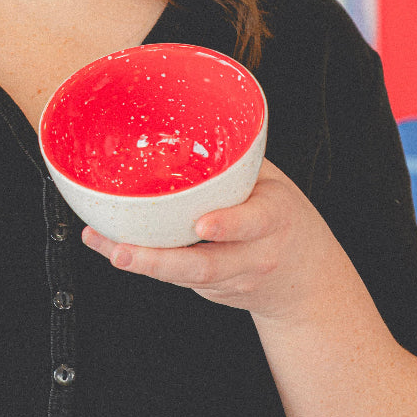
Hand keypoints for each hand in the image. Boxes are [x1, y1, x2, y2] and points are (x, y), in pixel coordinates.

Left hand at [81, 158, 358, 323]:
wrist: (308, 282)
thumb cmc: (284, 221)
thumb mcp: (272, 186)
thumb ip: (236, 166)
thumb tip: (188, 124)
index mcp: (273, 219)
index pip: (253, 222)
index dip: (229, 224)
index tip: (203, 224)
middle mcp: (253, 256)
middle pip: (205, 265)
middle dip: (160, 262)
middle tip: (123, 251)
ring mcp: (231, 280)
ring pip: (185, 277)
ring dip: (142, 264)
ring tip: (109, 248)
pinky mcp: (213, 292)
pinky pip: (177, 279)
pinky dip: (144, 264)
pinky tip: (111, 248)